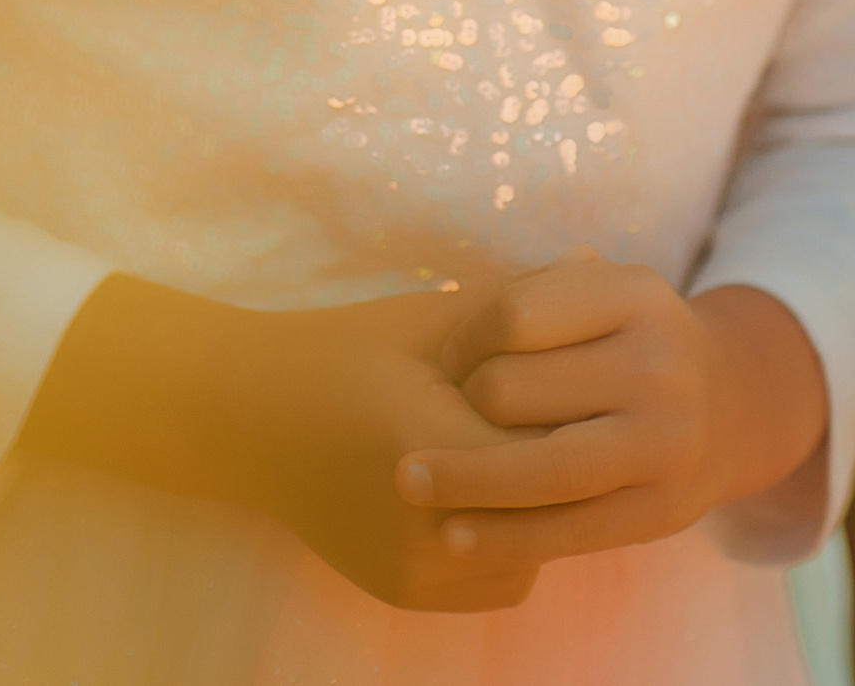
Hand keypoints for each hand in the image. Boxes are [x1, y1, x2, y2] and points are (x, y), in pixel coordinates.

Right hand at [21, 267, 545, 612]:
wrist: (257, 419)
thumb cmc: (350, 351)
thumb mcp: (437, 321)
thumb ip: (520, 301)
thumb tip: (597, 260)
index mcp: (429, 450)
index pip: (548, 443)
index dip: (578, 405)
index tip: (591, 374)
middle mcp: (419, 529)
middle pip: (544, 505)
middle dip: (566, 457)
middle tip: (577, 409)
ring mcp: (411, 573)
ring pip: (532, 550)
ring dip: (541, 507)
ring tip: (529, 445)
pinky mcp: (405, 594)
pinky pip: (497, 579)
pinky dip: (510, 540)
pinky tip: (496, 484)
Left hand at [393, 262, 828, 580]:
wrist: (729, 406)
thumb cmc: (630, 343)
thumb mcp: (604, 294)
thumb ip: (537, 297)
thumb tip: (443, 334)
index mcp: (635, 294)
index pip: (514, 315)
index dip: (463, 343)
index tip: (441, 366)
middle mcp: (658, 363)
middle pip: (514, 390)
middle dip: (458, 408)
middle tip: (427, 423)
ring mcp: (664, 441)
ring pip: (540, 469)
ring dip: (462, 481)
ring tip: (409, 484)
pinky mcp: (660, 511)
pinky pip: (565, 529)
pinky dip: (501, 537)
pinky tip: (453, 537)